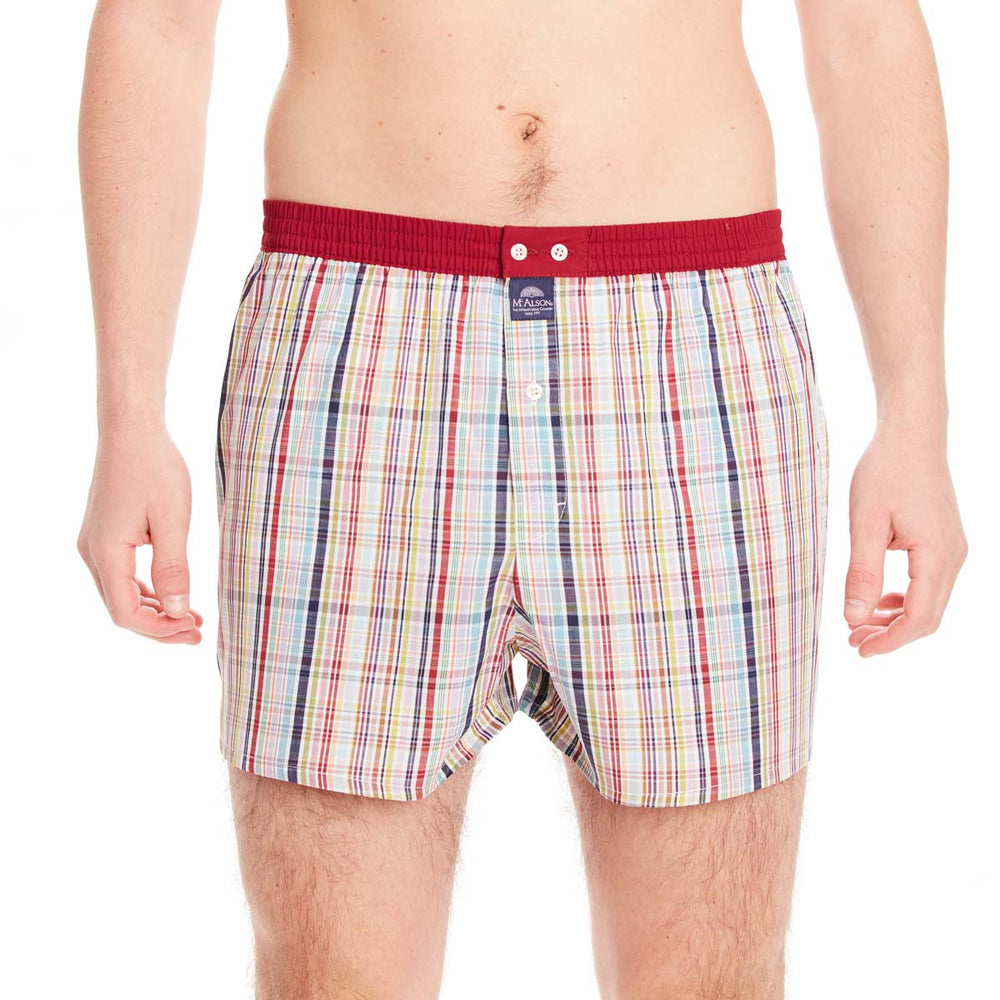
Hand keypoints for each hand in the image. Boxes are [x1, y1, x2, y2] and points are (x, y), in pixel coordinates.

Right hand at [77, 424, 202, 643]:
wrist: (132, 431)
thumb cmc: (156, 468)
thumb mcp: (173, 519)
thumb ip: (174, 568)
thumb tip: (178, 612)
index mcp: (107, 551)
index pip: (126, 612)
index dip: (160, 629)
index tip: (195, 629)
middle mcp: (93, 552)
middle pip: (122, 609)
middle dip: (160, 626)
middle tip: (199, 633)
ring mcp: (95, 544)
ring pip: (121, 594)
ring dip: (156, 610)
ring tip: (194, 618)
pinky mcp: (105, 535)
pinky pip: (122, 575)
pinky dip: (148, 590)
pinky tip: (175, 594)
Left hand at [844, 429, 965, 656]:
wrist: (911, 435)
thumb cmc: (885, 471)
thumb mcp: (864, 523)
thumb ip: (861, 573)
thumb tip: (854, 618)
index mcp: (937, 555)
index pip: (919, 618)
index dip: (889, 641)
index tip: (857, 648)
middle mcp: (954, 556)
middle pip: (928, 617)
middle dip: (891, 635)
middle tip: (853, 640)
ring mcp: (953, 549)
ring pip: (930, 602)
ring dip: (897, 619)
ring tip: (859, 623)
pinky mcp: (945, 542)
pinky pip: (929, 584)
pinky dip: (904, 599)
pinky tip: (877, 599)